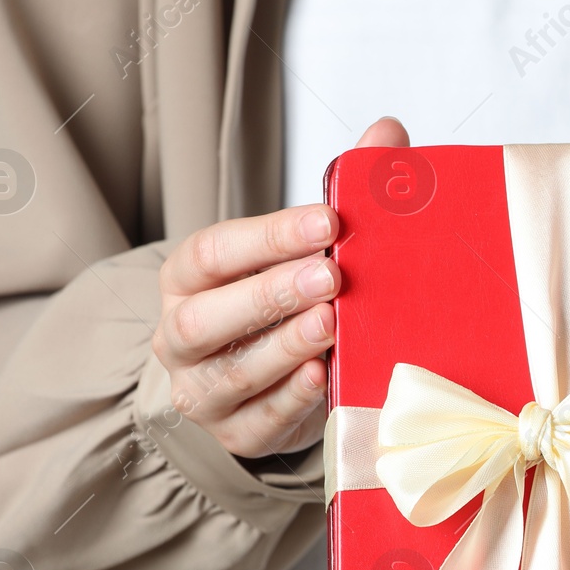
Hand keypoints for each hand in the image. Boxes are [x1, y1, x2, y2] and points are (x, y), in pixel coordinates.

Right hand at [153, 117, 408, 456]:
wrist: (268, 383)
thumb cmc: (286, 303)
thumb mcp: (307, 248)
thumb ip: (344, 189)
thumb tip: (388, 134)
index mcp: (190, 278)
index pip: (214, 251)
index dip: (268, 236)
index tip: (327, 221)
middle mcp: (181, 335)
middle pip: (207, 317)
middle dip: (270, 294)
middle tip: (331, 275)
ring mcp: (202, 391)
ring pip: (230, 372)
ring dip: (284, 347)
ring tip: (332, 324)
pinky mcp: (235, 435)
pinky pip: (258, 421)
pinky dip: (291, 400)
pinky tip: (322, 376)